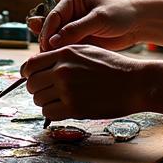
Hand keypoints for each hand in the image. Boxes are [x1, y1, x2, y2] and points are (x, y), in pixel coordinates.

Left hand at [20, 45, 146, 120]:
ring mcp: (67, 90)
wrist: (135, 83)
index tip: (31, 78)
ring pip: (38, 100)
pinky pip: (48, 113)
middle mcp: (62, 71)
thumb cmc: (112, 66)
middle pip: (31, 84)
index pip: (30, 65)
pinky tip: (63, 109)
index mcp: (64, 54)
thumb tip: (39, 64)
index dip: (27, 73)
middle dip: (36, 88)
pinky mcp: (74, 108)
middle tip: (47, 91)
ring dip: (45, 101)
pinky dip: (52, 112)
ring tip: (58, 100)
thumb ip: (61, 55)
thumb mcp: (85, 50)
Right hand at [28, 0, 140, 52]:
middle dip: (48, 43)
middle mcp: (70, 13)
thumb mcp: (99, 19)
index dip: (47, 32)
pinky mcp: (80, 40)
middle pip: (52, 29)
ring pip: (57, 41)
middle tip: (45, 58)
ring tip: (51, 63)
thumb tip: (53, 41)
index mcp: (72, 1)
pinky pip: (67, 48)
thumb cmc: (121, 13)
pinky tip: (61, 63)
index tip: (46, 46)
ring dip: (54, 51)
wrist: (138, 24)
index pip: (53, 16)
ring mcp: (74, 28)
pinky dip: (63, 56)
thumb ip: (76, 29)